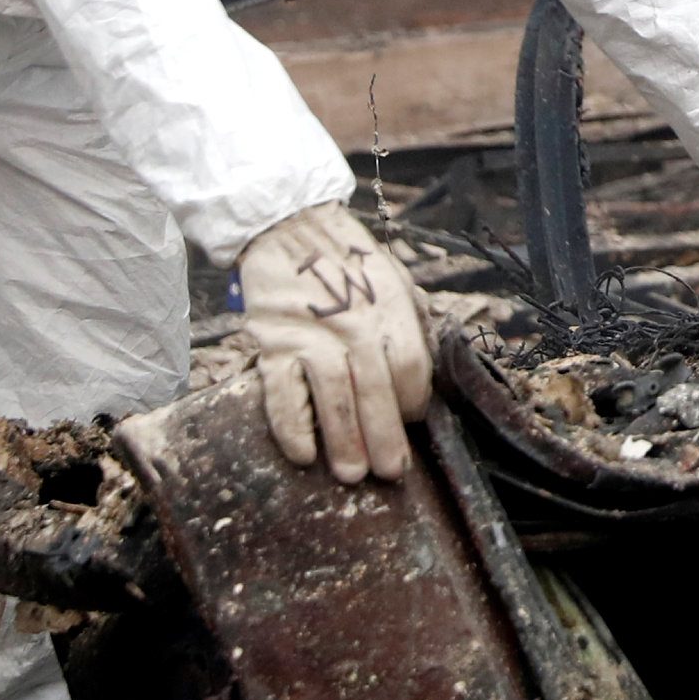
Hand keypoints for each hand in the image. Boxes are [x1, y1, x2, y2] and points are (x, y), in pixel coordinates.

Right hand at [235, 203, 432, 483]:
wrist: (288, 224)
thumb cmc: (348, 261)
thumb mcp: (391, 280)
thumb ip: (408, 323)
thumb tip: (425, 375)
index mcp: (388, 307)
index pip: (410, 366)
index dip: (414, 401)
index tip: (413, 423)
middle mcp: (353, 323)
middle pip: (377, 388)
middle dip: (385, 435)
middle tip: (390, 473)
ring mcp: (310, 334)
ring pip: (334, 396)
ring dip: (344, 440)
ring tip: (353, 474)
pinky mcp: (273, 342)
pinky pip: (283, 392)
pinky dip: (292, 426)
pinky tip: (303, 454)